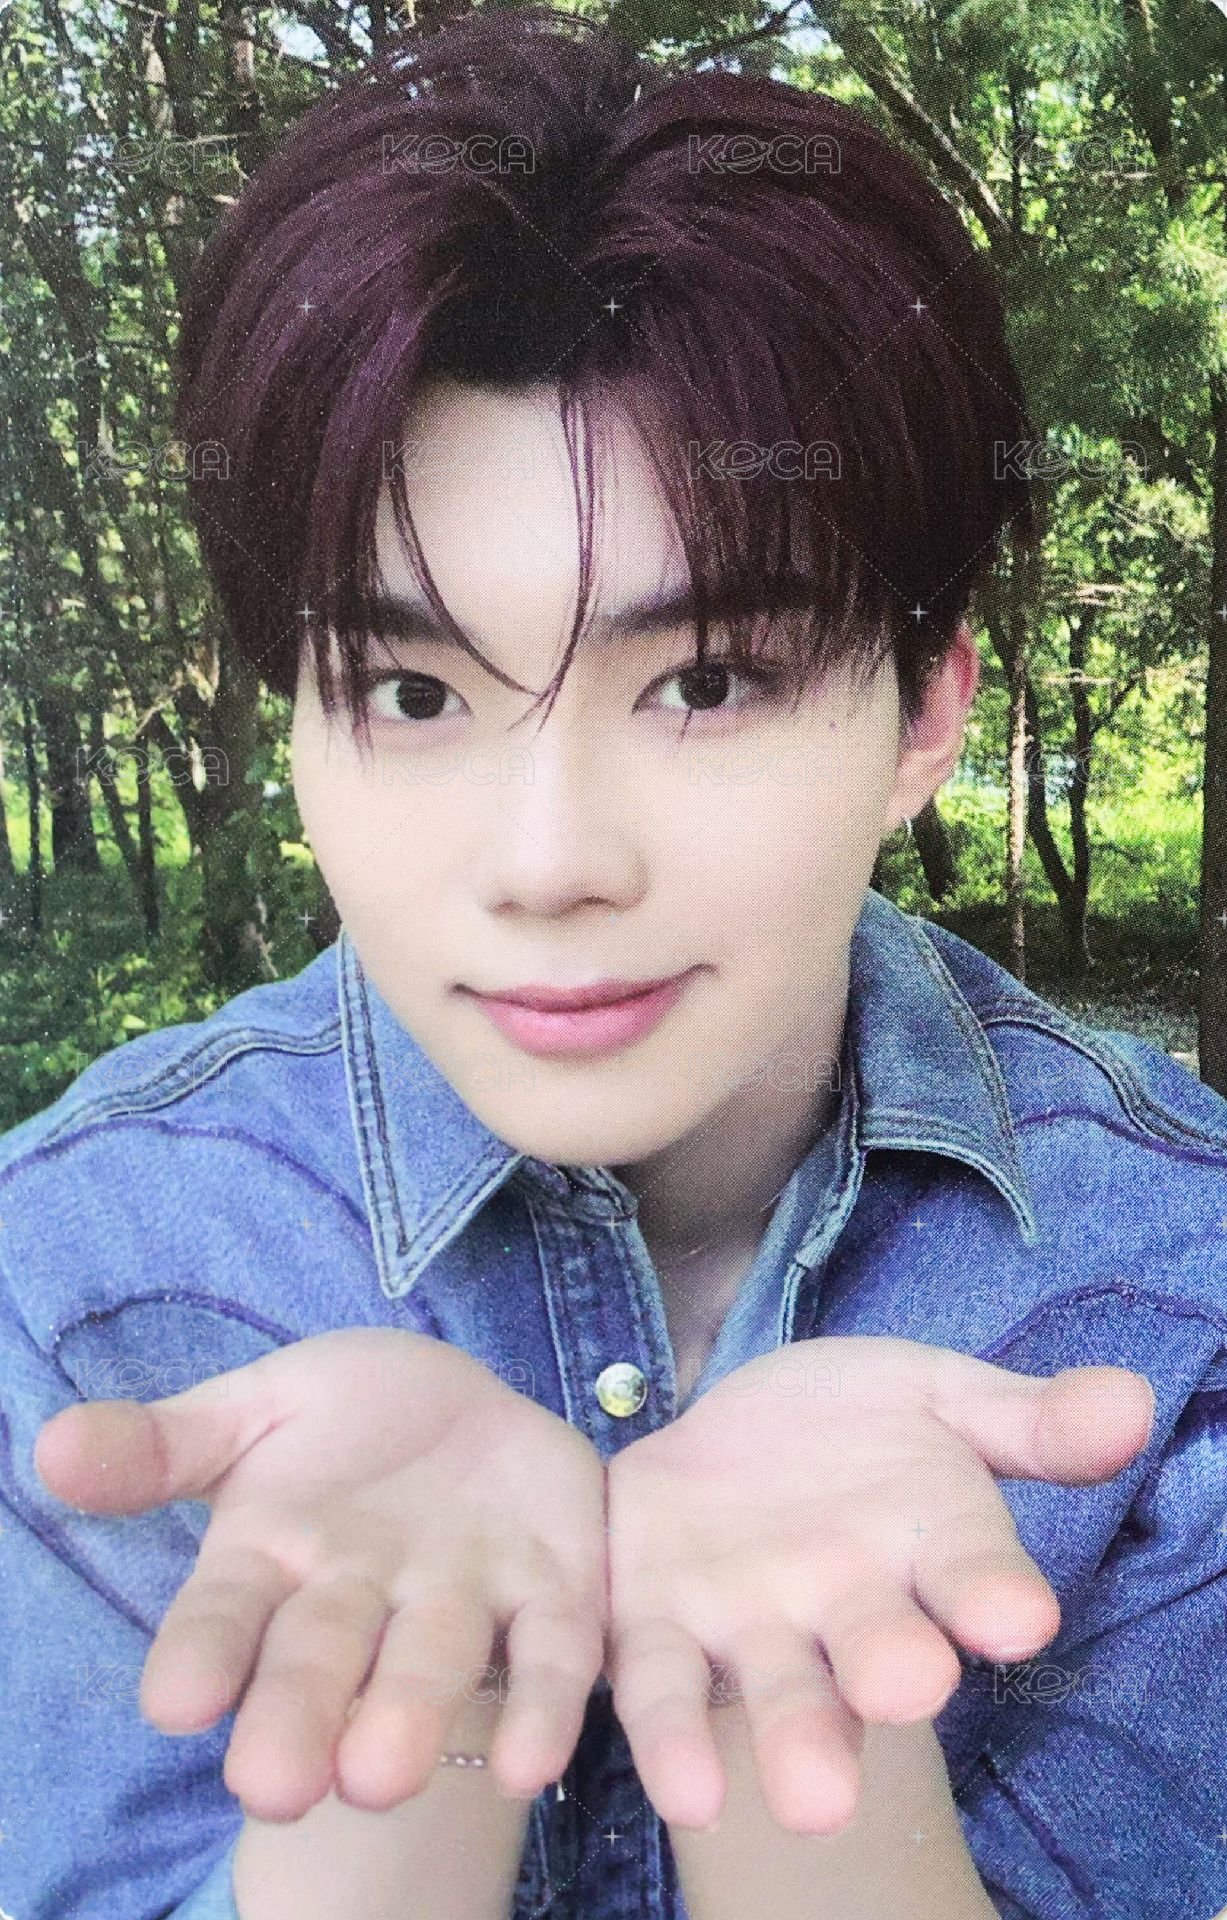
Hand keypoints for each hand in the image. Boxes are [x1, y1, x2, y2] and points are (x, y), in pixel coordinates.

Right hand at [34, 1328, 605, 1821]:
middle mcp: (361, 1600)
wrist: (464, 1406)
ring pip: (430, 1664)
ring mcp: (458, 1601)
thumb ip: (162, 1443)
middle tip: (277, 1785)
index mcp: (274, 1557)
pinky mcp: (553, 1594)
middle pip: (320, 1663)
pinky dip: (542, 1706)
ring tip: (384, 1775)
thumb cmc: (339, 1420)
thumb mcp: (252, 1411)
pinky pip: (551, 1653)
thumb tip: (53, 1446)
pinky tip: (532, 1760)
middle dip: (299, 1720)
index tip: (176, 1701)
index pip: (223, 1616)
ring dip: (409, 1719)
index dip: (201, 1656)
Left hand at [603, 1335, 1155, 1834]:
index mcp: (926, 1548)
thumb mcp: (936, 1395)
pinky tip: (684, 1787)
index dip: (994, 1595)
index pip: (973, 1576)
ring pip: (777, 1693)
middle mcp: (846, 1606)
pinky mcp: (657, 1623)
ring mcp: (753, 1622)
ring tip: (808, 1797)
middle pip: (876, 1653)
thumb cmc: (855, 1424)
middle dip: (890, 1673)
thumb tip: (1128, 1400)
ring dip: (791, 1740)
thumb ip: (1025, 1417)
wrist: (726, 1429)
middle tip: (905, 1691)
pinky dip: (670, 1738)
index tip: (1019, 1617)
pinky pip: (662, 1686)